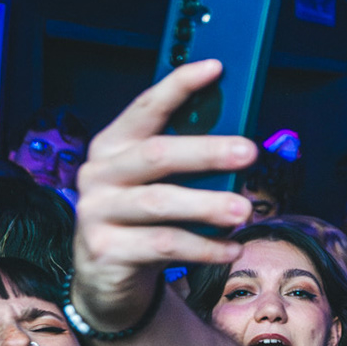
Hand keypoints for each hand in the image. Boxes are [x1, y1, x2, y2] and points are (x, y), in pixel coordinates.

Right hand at [72, 61, 254, 329]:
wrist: (108, 278)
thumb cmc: (145, 221)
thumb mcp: (161, 185)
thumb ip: (189, 163)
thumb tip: (241, 145)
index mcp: (114, 145)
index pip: (146, 107)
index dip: (179, 86)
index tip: (215, 67)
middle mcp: (100, 173)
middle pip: (157, 155)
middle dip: (206, 151)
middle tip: (249, 152)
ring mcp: (97, 211)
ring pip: (160, 202)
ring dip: (208, 205)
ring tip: (243, 210)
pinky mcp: (106, 250)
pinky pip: (164, 245)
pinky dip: (204, 247)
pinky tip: (231, 248)